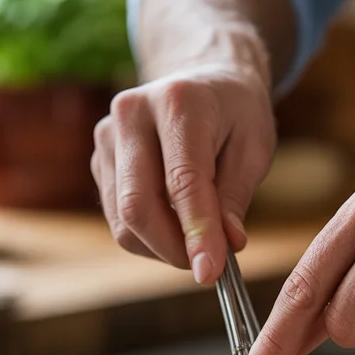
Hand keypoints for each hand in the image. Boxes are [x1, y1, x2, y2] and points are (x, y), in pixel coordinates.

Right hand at [91, 55, 276, 282]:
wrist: (202, 82)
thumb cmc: (235, 115)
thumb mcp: (254, 149)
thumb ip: (236, 198)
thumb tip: (224, 248)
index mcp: (178, 101)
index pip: (182, 181)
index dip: (196, 232)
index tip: (210, 273)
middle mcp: (132, 113)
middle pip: (138, 204)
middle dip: (174, 248)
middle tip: (209, 265)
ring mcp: (107, 137)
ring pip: (124, 221)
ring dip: (163, 248)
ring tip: (198, 241)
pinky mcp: (100, 161)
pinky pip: (119, 220)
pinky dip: (149, 238)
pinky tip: (177, 226)